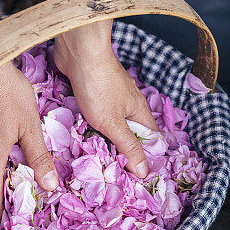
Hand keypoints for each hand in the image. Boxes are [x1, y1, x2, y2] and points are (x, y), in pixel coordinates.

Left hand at [53, 30, 155, 177]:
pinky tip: (81, 133)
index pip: (150, 139)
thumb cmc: (98, 86)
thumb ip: (128, 147)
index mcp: (139, 110)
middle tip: (111, 172)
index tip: (135, 177)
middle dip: (122, 150)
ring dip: (105, 137)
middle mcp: (128, 102)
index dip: (146, 157)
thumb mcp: (114, 123)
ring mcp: (111, 95)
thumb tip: (145, 172)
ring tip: (95, 158)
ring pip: (112, 122)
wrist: (79, 51)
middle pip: (130, 131)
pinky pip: (96, 113)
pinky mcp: (94, 90)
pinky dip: (91, 124)